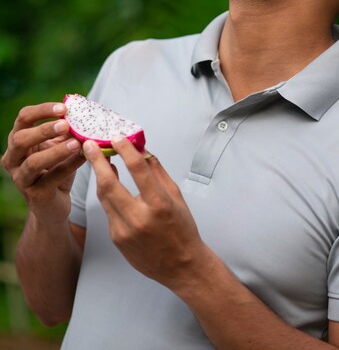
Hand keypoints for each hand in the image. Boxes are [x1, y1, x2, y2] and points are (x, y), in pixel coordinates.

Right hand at [1, 102, 84, 224]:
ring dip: (56, 151)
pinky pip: (51, 178)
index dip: (42, 110)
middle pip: (20, 139)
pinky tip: (84, 158)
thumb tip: (82, 112)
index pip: (23, 118)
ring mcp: (21, 178)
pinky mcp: (34, 195)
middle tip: (66, 124)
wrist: (55, 203)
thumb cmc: (56, 168)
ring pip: (33, 162)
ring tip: (77, 143)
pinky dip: (69, 166)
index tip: (64, 107)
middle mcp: (13, 159)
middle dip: (43, 130)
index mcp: (18, 141)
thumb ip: (66, 131)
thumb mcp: (60, 146)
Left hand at [84, 137, 210, 292]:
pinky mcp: (117, 239)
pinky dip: (109, 196)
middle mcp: (140, 219)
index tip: (117, 137)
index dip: (125, 150)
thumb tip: (142, 148)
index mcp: (159, 204)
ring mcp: (125, 231)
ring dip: (100, 176)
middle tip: (90, 145)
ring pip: (104, 197)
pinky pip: (109, 211)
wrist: (181, 266)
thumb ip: (157, 171)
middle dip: (97, 162)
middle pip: (110, 184)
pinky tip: (110, 185)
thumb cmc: (182, 228)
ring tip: (98, 160)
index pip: (138, 170)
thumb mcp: (176, 195)